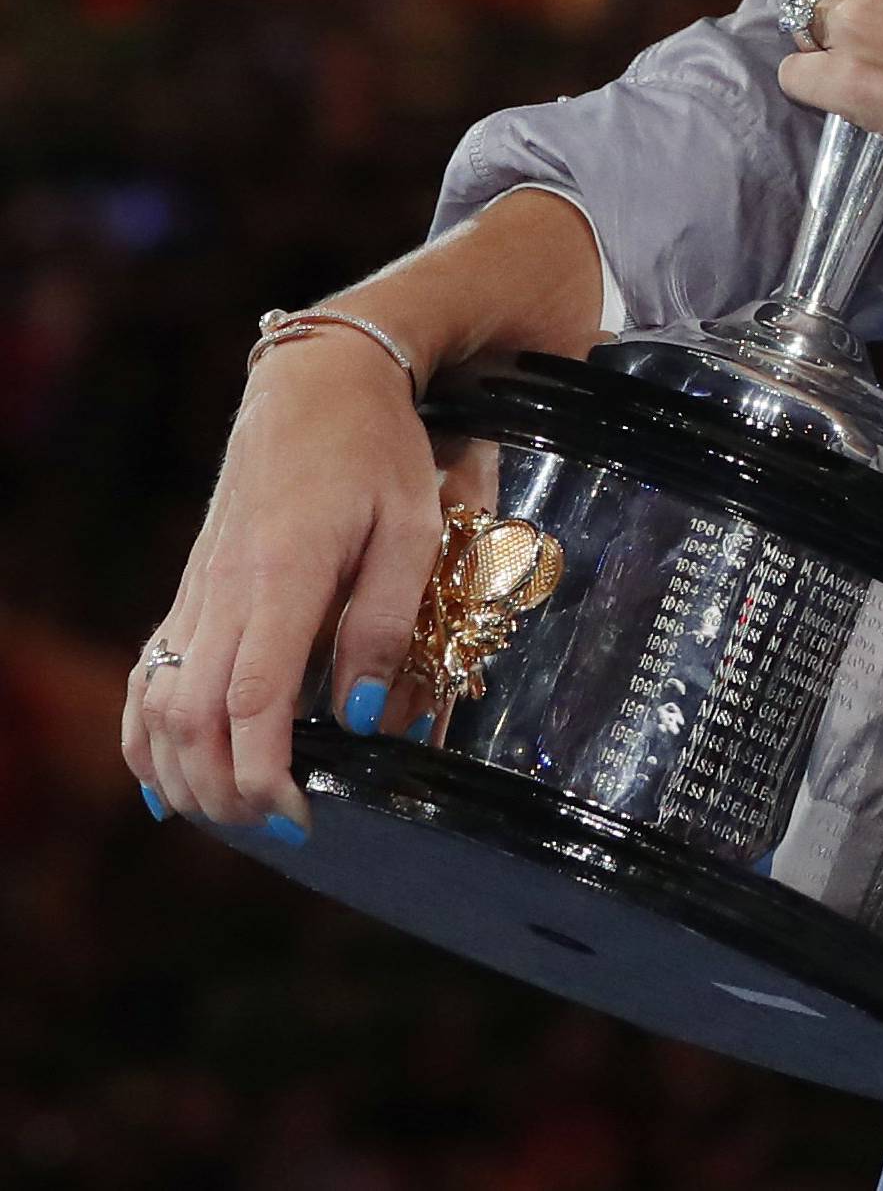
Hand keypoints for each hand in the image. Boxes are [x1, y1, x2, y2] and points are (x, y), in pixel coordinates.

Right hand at [122, 188, 603, 834]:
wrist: (320, 379)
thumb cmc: (378, 449)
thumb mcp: (413, 526)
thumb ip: (385, 624)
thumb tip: (359, 719)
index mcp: (286, 571)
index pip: (252, 697)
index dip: (263, 772)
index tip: (297, 816)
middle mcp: (227, 587)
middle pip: (193, 717)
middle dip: (225, 791)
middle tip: (280, 827)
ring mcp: (200, 588)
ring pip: (158, 703)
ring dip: (183, 772)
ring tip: (236, 812)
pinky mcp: (193, 587)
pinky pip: (150, 673)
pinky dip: (146, 733)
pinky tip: (169, 778)